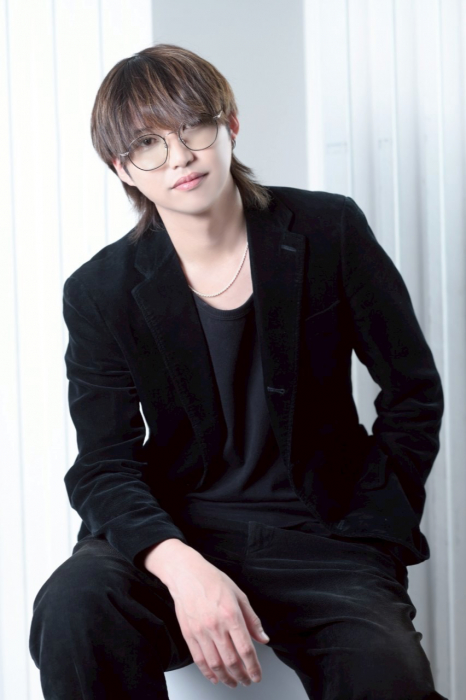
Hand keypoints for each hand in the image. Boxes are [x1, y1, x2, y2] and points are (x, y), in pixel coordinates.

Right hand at [157, 546, 269, 687]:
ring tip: (233, 682)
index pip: (246, 649)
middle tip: (247, 681)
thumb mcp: (239, 595)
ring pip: (215, 664)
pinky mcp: (188, 634)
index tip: (257, 675)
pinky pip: (199, 659)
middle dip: (242, 676)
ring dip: (226, 678)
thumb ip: (252, 619)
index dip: (253, 667)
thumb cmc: (213, 581)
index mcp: (231, 615)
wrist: (187, 574)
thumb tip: (263, 638)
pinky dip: (208, 672)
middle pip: (231, 661)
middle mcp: (216, 626)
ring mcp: (201, 632)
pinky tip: (215, 677)